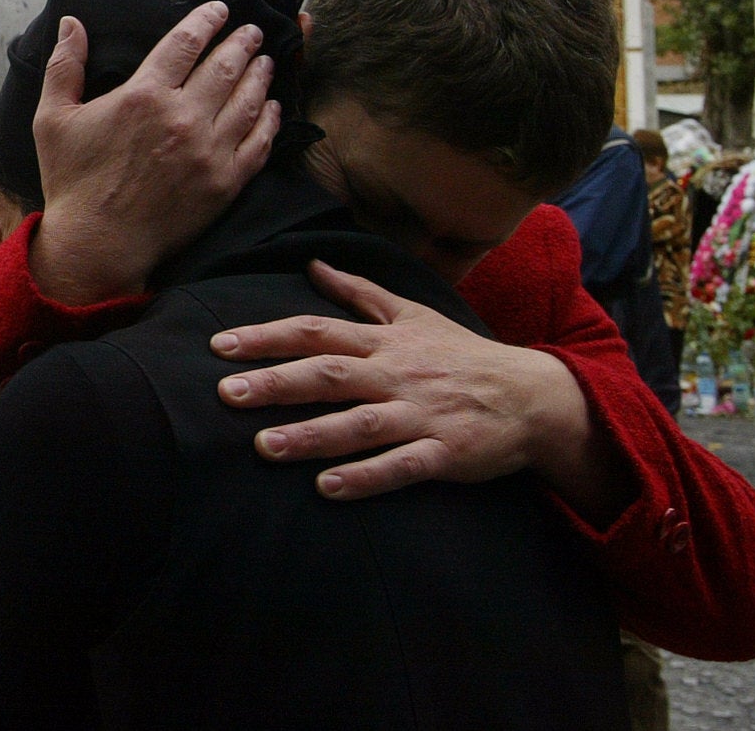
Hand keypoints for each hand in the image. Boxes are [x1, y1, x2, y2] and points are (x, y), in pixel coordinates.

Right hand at [26, 6, 282, 305]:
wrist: (98, 244)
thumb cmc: (73, 182)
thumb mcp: (53, 119)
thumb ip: (64, 66)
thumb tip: (71, 23)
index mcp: (143, 95)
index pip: (185, 42)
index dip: (206, 20)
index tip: (219, 9)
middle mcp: (182, 117)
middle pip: (225, 65)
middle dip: (242, 42)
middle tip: (251, 30)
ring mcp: (208, 151)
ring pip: (247, 100)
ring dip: (260, 75)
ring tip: (266, 61)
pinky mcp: (224, 183)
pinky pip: (259, 144)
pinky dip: (270, 121)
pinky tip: (272, 108)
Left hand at [210, 262, 607, 504]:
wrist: (533, 396)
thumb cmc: (462, 354)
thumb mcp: (413, 315)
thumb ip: (359, 294)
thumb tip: (312, 265)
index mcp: (384, 342)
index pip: (316, 331)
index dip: (267, 336)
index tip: (221, 345)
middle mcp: (396, 374)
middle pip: (329, 374)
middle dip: (276, 382)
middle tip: (226, 393)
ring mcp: (420, 414)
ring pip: (358, 424)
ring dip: (311, 436)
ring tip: (264, 447)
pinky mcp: (444, 453)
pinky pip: (401, 467)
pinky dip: (366, 477)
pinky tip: (328, 488)